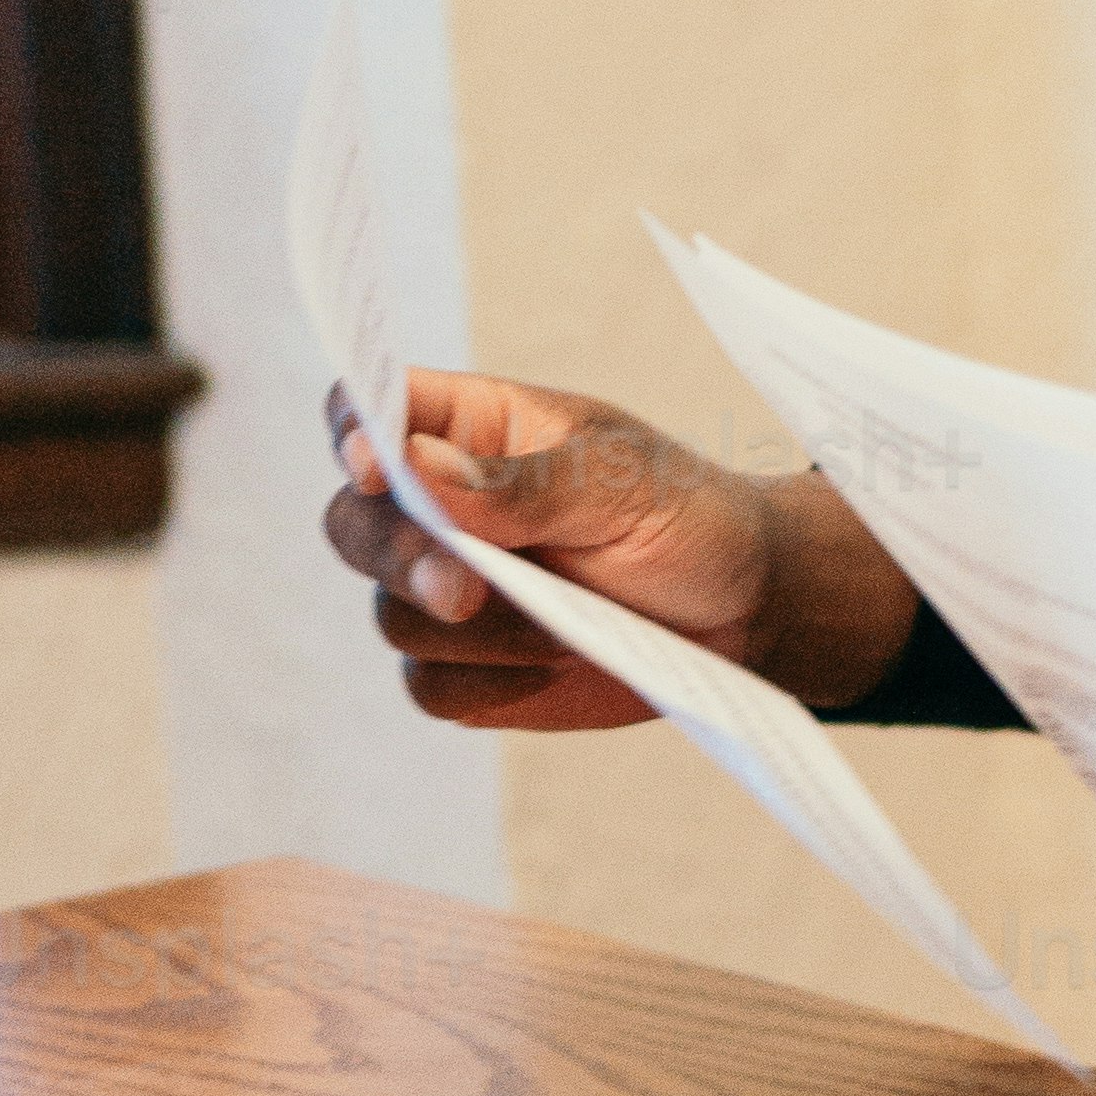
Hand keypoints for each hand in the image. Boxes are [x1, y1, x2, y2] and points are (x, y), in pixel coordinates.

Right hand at [318, 373, 923, 731]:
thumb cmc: (685, 517)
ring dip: (478, 631)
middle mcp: (440, 508)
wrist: (741, 611)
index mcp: (470, 429)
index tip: (374, 463)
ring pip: (394, 616)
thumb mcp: (622, 484)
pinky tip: (559, 663)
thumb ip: (521, 481)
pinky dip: (492, 685)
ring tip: (572, 619)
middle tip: (463, 590)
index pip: (371, 408)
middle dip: (400, 558)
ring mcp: (446, 591)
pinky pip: (432, 687)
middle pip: (354, 524)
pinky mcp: (468, 669)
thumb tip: (417, 464)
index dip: (354, 432)